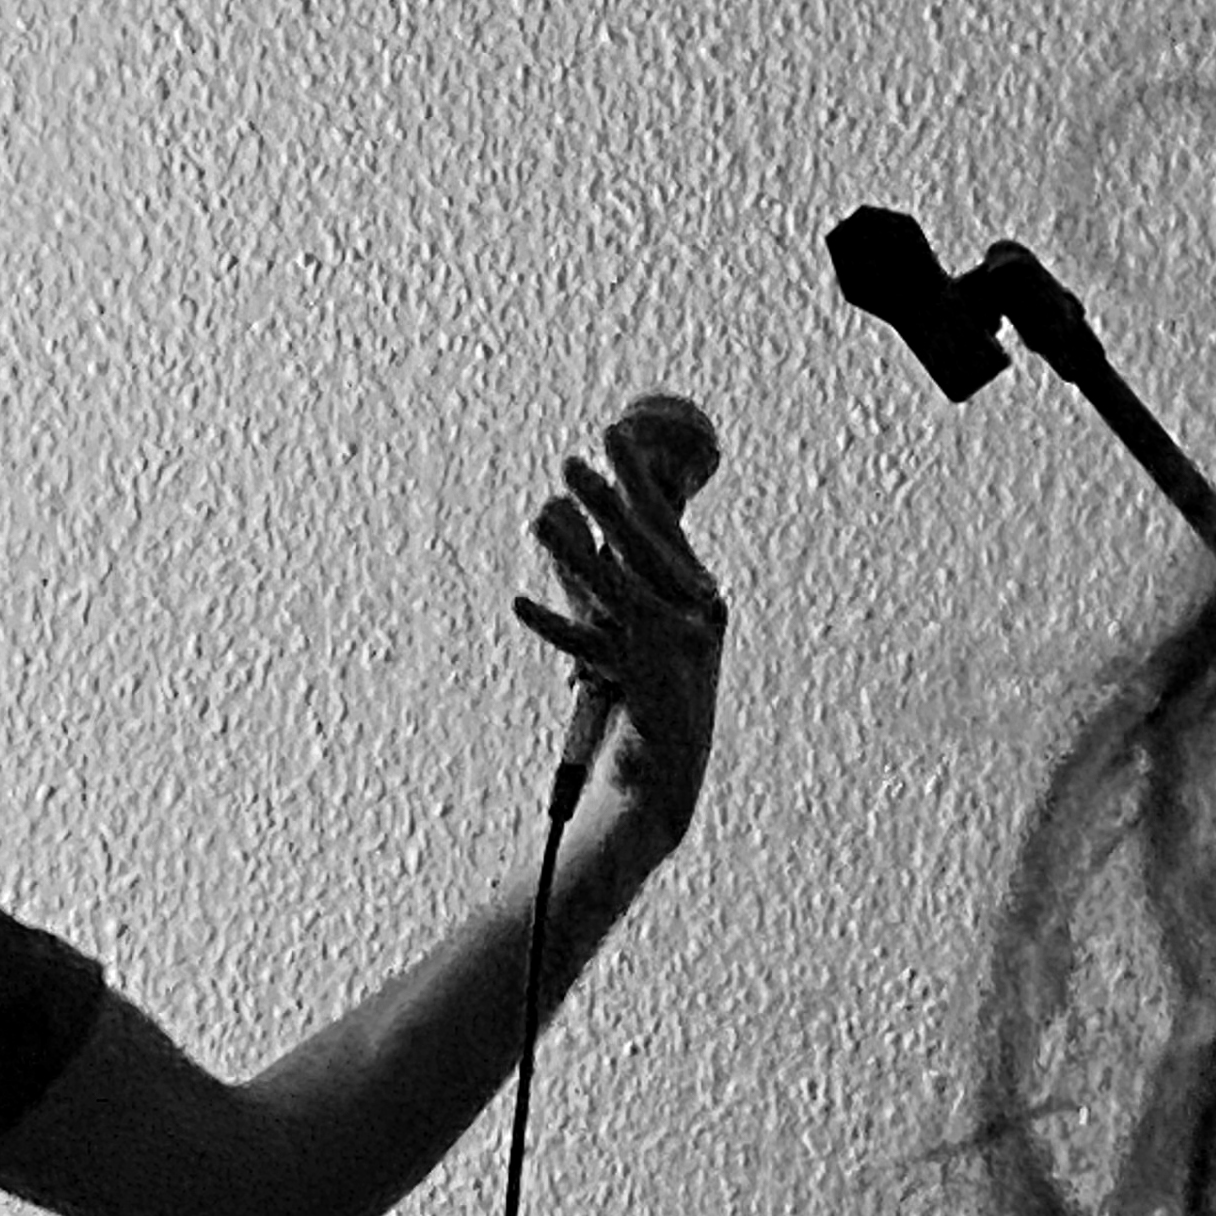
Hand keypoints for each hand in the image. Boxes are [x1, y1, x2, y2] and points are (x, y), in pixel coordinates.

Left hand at [512, 422, 728, 845]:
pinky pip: (588, 650)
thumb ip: (593, 575)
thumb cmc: (636, 701)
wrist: (659, 784)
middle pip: (643, 549)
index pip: (663, 524)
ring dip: (576, 552)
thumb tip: (556, 511)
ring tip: (541, 515)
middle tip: (570, 460)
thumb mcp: (618, 628)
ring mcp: (670, 656)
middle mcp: (693, 622)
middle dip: (606, 502)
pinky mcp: (640, 689)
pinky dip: (553, 626)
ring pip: (615, 592)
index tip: (613, 432)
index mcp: (696, 601)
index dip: (638, 477)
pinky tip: (520, 603)